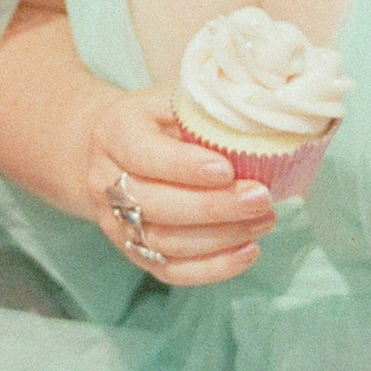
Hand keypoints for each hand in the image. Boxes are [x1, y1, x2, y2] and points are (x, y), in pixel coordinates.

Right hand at [85, 85, 275, 285]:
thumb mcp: (175, 99)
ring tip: (265, 220)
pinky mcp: (132, 251)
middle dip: (213, 207)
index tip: (228, 170)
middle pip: (156, 205)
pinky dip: (213, 267)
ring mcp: (114, 221)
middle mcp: (104, 181)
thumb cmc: (158, 119)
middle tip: (261, 199)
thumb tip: (263, 124)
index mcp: (114, 132)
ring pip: (166, 242)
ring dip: (222, 237)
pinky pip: (171, 271)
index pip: (144, 154)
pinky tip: (248, 251)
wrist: (115, 149)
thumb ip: (207, 109)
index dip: (184, 166)